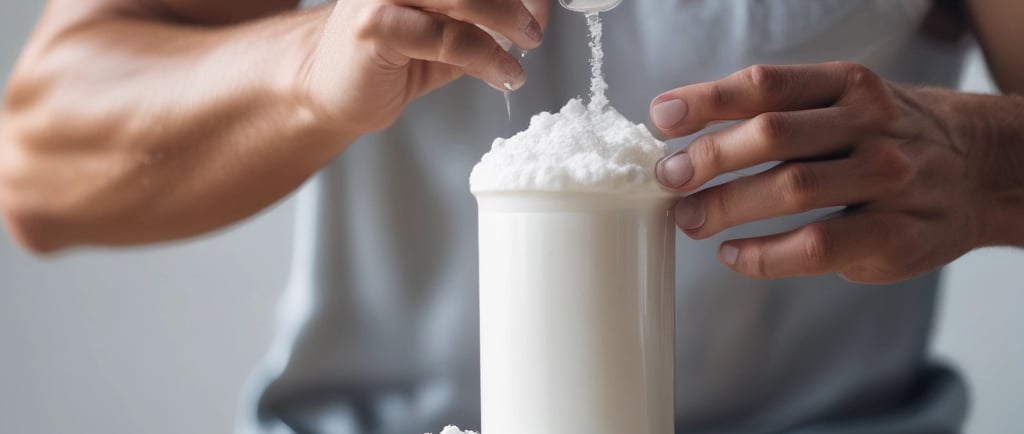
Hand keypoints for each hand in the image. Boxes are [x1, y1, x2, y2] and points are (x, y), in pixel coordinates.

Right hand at [300, 0, 547, 133]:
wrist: (331, 88)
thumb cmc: (391, 55)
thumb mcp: (453, 25)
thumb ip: (492, 14)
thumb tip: (540, 8)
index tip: (541, 4)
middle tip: (535, 26)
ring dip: (507, 21)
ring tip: (525, 45)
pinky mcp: (373, 24)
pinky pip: (448, 37)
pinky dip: (486, 57)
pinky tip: (503, 74)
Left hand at [649, 62, 1023, 283]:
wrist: (978, 171)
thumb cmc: (883, 138)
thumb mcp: (842, 103)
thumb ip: (777, 111)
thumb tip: (684, 130)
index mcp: (848, 85)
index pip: (767, 84)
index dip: (708, 100)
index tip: (663, 117)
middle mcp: (870, 126)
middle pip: (774, 135)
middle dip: (710, 157)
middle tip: (670, 177)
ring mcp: (889, 180)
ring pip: (794, 188)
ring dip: (728, 205)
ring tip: (689, 218)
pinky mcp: (896, 235)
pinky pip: (817, 245)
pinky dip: (765, 254)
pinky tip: (734, 254)